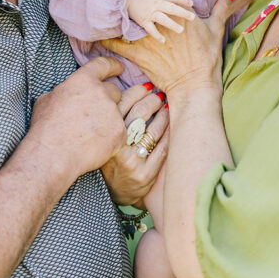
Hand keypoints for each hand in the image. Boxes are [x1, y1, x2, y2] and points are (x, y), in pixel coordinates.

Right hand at [25, 57, 125, 184]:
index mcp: (83, 81)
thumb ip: (64, 90)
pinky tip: (96, 143)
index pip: (103, 65)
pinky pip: (119, 130)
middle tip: (94, 113)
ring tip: (91, 132)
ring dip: (107, 118)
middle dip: (106, 99)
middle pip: (113, 90)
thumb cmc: (45, 129)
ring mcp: (113, 113)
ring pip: (117, 111)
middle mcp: (101, 93)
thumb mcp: (46, 100)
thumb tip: (68, 91)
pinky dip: (110, 136)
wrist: (53, 155)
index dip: (113, 65)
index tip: (119, 68)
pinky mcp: (120, 132)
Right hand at [101, 83, 168, 207]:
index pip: (121, 105)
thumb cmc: (111, 157)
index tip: (146, 85)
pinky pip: (162, 148)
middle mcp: (116, 149)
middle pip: (139, 115)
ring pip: (153, 131)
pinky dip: (169, 134)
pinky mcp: (145, 175)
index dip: (136, 92)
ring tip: (168, 106)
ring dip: (164, 115)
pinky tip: (173, 124)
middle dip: (152, 101)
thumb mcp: (106, 137)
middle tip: (159, 95)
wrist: (116, 192)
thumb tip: (135, 87)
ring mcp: (131, 163)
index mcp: (104, 135)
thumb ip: (114, 116)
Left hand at [105, 0, 237, 96]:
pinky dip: (105, 35)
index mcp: (179, 12)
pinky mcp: (137, 53)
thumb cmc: (206, 58)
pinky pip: (115, 42)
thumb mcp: (215, 30)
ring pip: (125, 17)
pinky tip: (93, 29)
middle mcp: (160, 20)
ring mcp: (147, 36)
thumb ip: (222, 9)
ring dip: (113, 7)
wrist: (194, 85)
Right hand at [126, 0, 194, 41]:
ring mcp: (150, 12)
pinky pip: (150, 29)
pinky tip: (163, 41)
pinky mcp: (143, 20)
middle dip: (182, 12)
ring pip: (162, 19)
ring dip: (172, 24)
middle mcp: (156, 3)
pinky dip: (156, 35)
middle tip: (192, 17)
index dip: (182, 0)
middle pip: (171, 8)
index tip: (191, 3)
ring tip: (181, 30)